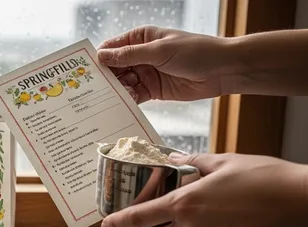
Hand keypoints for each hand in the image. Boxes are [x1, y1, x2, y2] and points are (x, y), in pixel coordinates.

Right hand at [97, 25, 236, 102]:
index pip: (112, 47)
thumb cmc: (195, 51)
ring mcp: (146, 73)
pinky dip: (127, 101)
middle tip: (90, 91)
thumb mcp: (160, 51)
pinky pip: (134, 96)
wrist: (223, 70)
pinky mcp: (154, 90)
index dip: (98, 58)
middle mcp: (141, 55)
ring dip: (115, 91)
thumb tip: (103, 56)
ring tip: (105, 100)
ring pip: (123, 83)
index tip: (84, 71)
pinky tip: (120, 105)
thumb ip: (130, 55)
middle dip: (104, 78)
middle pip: (114, 68)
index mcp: (141, 38)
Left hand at [100, 153, 307, 226]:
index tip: (106, 224)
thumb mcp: (226, 162)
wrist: (307, 205)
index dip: (120, 221)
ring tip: (225, 214)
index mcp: (186, 204)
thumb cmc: (268, 179)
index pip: (141, 216)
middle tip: (173, 216)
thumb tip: (174, 160)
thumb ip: (194, 164)